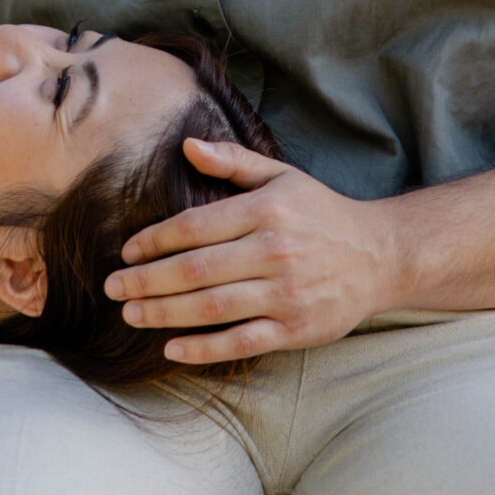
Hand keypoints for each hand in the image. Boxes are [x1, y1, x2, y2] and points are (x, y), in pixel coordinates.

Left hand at [105, 143, 393, 364]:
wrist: (381, 255)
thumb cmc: (321, 213)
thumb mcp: (282, 176)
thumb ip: (233, 161)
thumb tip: (186, 146)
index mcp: (267, 210)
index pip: (196, 226)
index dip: (155, 239)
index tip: (128, 251)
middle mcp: (275, 251)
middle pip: (196, 269)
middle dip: (147, 280)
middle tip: (113, 286)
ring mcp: (287, 293)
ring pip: (212, 307)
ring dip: (164, 313)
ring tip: (131, 314)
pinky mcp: (297, 328)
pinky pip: (242, 341)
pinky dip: (204, 348)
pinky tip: (171, 347)